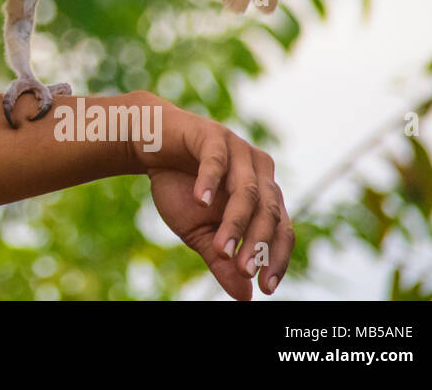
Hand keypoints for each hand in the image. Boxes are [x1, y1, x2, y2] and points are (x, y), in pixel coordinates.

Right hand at [130, 94, 294, 299]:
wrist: (149, 148)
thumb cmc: (178, 188)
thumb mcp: (198, 232)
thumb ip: (222, 259)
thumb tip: (245, 297)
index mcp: (263, 194)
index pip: (281, 229)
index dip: (277, 258)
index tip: (265, 287)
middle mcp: (259, 171)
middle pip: (268, 211)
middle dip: (256, 243)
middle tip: (243, 270)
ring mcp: (238, 150)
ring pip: (247, 189)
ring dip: (235, 221)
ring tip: (219, 247)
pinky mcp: (212, 135)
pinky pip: (217, 160)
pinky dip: (210, 182)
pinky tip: (200, 201)